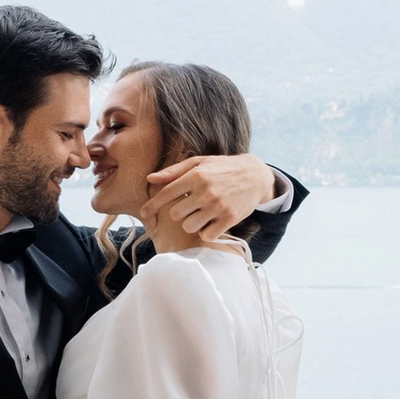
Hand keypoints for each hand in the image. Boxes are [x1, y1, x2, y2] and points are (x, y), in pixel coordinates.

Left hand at [147, 150, 276, 242]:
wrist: (255, 175)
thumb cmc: (222, 168)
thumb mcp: (199, 163)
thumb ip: (174, 172)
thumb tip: (150, 179)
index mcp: (196, 176)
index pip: (167, 193)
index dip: (152, 205)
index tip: (143, 213)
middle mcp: (206, 191)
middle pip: (176, 214)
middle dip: (179, 212)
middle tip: (189, 206)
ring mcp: (218, 206)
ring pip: (189, 226)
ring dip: (191, 223)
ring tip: (200, 214)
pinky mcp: (230, 218)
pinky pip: (207, 235)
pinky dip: (206, 231)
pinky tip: (210, 222)